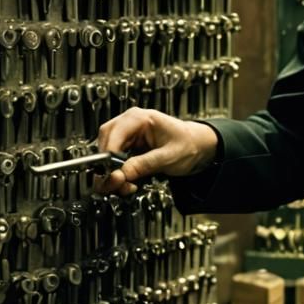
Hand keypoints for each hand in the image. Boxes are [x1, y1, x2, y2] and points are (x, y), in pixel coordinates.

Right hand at [94, 106, 218, 196]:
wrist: (198, 146)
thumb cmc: (188, 144)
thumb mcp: (169, 157)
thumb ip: (145, 165)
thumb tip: (122, 174)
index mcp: (140, 118)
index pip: (112, 135)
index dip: (109, 157)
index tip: (115, 176)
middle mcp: (130, 124)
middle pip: (104, 143)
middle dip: (108, 167)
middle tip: (118, 184)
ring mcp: (128, 134)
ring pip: (107, 153)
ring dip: (112, 172)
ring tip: (127, 185)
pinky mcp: (129, 146)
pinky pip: (115, 159)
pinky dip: (118, 172)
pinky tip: (128, 181)